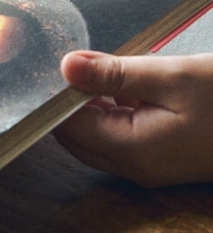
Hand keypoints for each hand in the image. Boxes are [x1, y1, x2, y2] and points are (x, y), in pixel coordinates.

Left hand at [54, 50, 212, 186]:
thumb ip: (114, 74)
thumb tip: (66, 67)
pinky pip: (118, 137)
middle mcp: (134, 168)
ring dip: (94, 105)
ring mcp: (147, 168)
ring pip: (95, 136)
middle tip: (85, 65)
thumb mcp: (172, 78)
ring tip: (111, 73)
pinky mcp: (158, 160)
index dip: (59, 95)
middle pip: (76, 135)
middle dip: (73, 100)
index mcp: (130, 151)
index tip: (62, 64)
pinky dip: (113, 113)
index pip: (67, 126)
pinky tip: (131, 89)